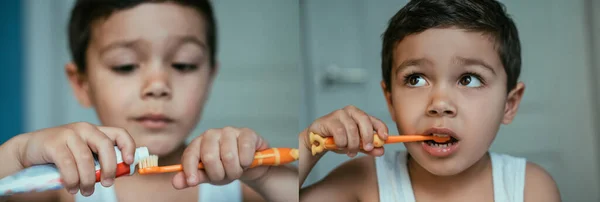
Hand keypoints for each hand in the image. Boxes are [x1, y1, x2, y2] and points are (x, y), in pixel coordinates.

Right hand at [18, 122, 135, 195]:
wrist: (29, 150)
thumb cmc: (61, 156)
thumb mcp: (84, 155)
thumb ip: (100, 161)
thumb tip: (124, 172)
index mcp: (96, 131)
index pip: (119, 133)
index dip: (128, 147)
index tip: (129, 163)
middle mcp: (84, 129)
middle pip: (106, 146)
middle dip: (110, 168)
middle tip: (107, 183)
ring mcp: (69, 134)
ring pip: (86, 159)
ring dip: (88, 180)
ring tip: (86, 191)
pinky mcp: (53, 143)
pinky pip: (68, 164)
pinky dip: (72, 180)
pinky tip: (72, 187)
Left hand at [172, 127, 269, 188]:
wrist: (248, 164)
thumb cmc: (225, 167)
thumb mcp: (208, 175)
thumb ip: (192, 177)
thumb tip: (176, 182)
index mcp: (198, 143)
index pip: (190, 154)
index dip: (190, 169)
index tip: (193, 182)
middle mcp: (212, 134)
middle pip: (209, 157)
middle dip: (219, 174)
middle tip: (225, 176)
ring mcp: (229, 131)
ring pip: (229, 156)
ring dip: (235, 171)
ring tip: (237, 169)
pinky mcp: (247, 133)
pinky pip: (245, 151)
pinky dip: (246, 162)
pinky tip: (247, 161)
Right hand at [301, 105, 388, 156]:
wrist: (318, 141)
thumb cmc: (338, 140)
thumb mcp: (356, 145)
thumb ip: (368, 148)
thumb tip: (381, 151)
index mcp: (360, 116)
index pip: (374, 120)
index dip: (381, 128)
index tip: (384, 138)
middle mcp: (351, 112)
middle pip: (364, 120)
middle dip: (367, 136)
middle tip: (367, 148)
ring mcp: (339, 114)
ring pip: (352, 129)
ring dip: (352, 144)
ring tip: (350, 151)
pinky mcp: (329, 120)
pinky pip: (340, 132)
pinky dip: (341, 142)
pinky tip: (339, 145)